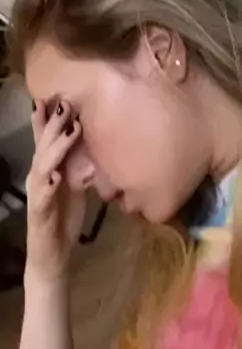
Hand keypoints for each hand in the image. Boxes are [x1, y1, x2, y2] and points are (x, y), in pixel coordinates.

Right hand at [25, 100, 85, 280]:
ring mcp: (38, 194)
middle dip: (54, 123)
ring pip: (42, 165)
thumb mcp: (76, 183)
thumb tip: (97, 139)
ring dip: (55, 147)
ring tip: (69, 131)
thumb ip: (81, 162)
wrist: (53, 255)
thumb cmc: (64, 216)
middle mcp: (40, 176)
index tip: (56, 93)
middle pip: (44, 144)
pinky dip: (48, 186)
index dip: (48, 117)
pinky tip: (55, 177)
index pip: (45, 138)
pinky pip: (42, 198)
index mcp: (49, 168)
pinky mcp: (39, 214)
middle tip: (66, 102)